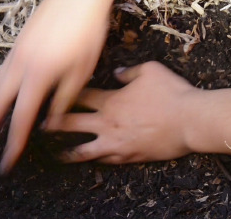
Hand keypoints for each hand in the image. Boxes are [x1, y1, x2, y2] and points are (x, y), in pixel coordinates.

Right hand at [0, 0, 108, 173]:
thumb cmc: (87, 30)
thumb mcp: (83, 69)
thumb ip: (65, 98)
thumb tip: (50, 123)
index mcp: (38, 76)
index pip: (21, 118)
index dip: (13, 143)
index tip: (6, 163)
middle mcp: (20, 66)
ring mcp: (16, 53)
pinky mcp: (18, 44)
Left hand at [46, 61, 200, 163]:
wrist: (190, 120)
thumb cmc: (172, 93)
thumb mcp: (150, 70)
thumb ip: (129, 72)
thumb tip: (117, 73)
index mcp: (111, 100)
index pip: (79, 97)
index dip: (62, 95)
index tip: (49, 96)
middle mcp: (107, 123)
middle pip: (71, 124)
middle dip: (53, 125)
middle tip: (40, 127)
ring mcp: (117, 143)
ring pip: (83, 151)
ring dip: (67, 152)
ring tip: (55, 155)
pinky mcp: (130, 157)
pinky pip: (106, 161)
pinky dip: (95, 161)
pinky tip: (91, 162)